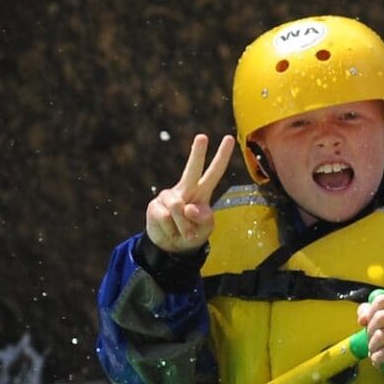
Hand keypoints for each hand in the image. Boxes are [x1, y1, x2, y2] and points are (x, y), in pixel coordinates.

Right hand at [144, 134, 234, 252]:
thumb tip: (187, 206)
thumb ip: (202, 218)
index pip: (214, 172)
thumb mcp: (206, 228)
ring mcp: (169, 196)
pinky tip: (170, 230)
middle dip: (197, 153)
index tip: (229, 138)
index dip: (222, 156)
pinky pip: (165, 218)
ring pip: (178, 208)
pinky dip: (171, 229)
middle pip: (192, 169)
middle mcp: (186, 189)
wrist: (173, 247)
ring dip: (182, 226)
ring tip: (183, 231)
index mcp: (203, 191)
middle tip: (202, 137)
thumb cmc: (194, 233)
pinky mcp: (155, 206)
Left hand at [358, 292, 383, 378]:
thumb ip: (374, 314)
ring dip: (372, 348)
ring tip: (374, 352)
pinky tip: (379, 361)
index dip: (369, 312)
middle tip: (371, 342)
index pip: (381, 301)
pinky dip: (377, 359)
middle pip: (379, 317)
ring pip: (380, 336)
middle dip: (369, 332)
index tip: (366, 324)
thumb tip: (362, 319)